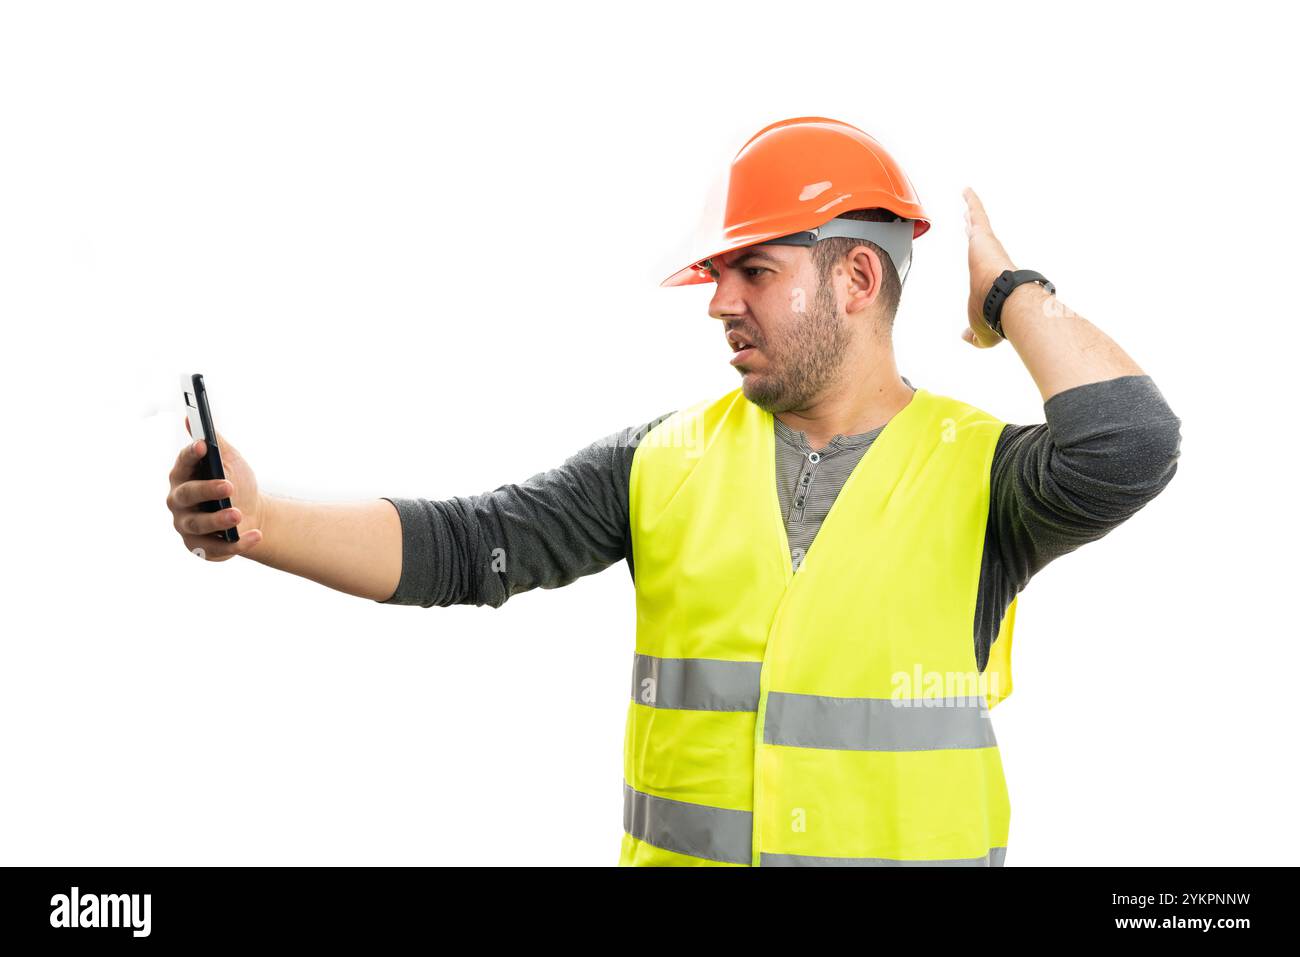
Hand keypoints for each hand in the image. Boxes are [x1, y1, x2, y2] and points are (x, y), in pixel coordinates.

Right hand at [166, 417, 266, 560]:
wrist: (252, 515)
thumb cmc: (236, 483)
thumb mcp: (229, 461)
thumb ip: (215, 443)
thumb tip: (193, 419)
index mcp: (183, 476)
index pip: (183, 463)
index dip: (190, 455)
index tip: (203, 445)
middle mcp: (179, 501)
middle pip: (187, 495)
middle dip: (207, 490)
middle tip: (229, 486)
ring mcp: (187, 526)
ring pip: (199, 524)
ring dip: (219, 519)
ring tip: (238, 514)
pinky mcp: (201, 547)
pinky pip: (217, 548)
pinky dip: (238, 543)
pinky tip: (256, 535)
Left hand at [962, 186, 1015, 348]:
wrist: (1007, 303)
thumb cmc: (996, 317)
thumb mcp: (981, 332)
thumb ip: (974, 336)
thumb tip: (965, 337)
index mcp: (988, 279)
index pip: (982, 264)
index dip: (977, 256)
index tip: (975, 248)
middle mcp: (990, 259)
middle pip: (980, 240)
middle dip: (974, 229)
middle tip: (968, 218)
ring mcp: (988, 247)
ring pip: (978, 224)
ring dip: (973, 211)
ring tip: (966, 198)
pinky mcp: (984, 236)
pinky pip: (977, 213)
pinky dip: (972, 201)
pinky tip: (965, 190)